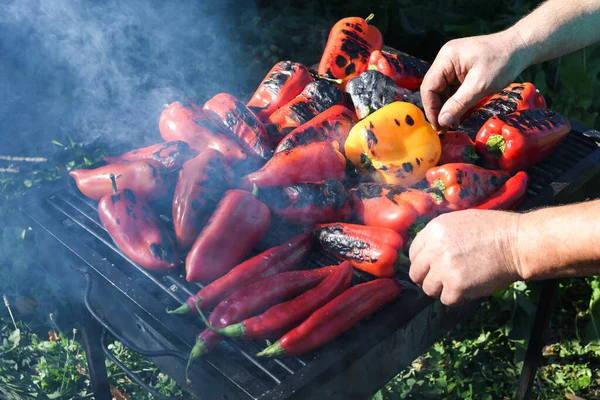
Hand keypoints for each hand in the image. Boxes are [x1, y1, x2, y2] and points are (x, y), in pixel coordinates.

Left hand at [408, 209, 522, 305]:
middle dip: (428, 278)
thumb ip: (439, 236)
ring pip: (428, 288)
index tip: (432, 267)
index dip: (423, 262)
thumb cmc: (494, 230)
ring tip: (458, 284)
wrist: (517, 242)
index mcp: (434, 229)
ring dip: (441, 289)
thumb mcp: (459, 221)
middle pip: (416, 273)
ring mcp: (444, 268)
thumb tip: (426, 253)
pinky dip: (457, 298)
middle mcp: (434, 248)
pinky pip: (446, 299)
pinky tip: (469, 290)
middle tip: (443, 280)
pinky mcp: (456, 286)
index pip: (413, 253)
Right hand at [420, 29, 528, 129]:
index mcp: (446, 58)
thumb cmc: (502, 63)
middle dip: (438, 109)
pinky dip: (454, 103)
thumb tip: (442, 122)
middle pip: (433, 89)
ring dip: (446, 108)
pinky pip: (451, 89)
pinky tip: (459, 114)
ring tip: (453, 124)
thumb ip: (458, 104)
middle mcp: (445, 60)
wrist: (521, 47)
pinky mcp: (460, 71)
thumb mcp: (480, 86)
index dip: (431, 109)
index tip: (439, 126)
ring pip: (442, 91)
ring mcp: (452, 65)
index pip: (428, 87)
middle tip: (445, 129)